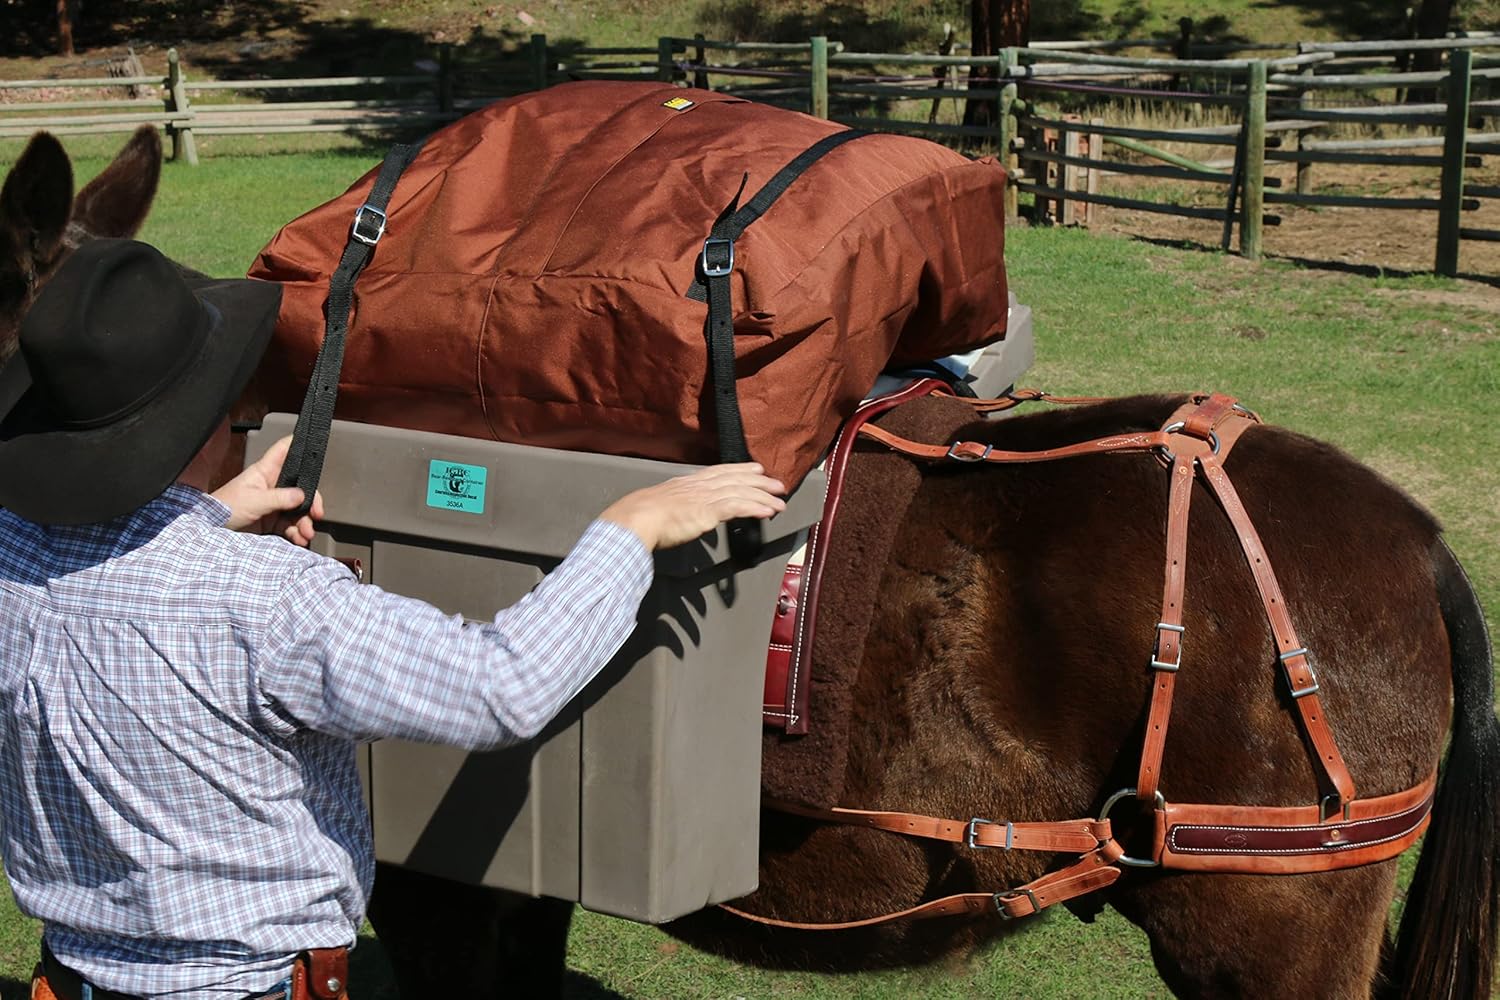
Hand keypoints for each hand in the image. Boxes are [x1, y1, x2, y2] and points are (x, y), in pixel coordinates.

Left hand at [211, 435, 324, 546]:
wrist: (210, 533)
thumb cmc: (225, 509)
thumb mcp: (254, 500)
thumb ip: (279, 497)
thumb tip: (302, 494)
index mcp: (264, 472)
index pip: (284, 451)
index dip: (298, 444)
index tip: (315, 445)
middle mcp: (272, 486)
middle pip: (300, 487)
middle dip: (311, 501)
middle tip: (316, 514)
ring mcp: (272, 504)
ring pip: (297, 509)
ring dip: (304, 522)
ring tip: (305, 534)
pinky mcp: (271, 522)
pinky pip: (290, 525)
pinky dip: (297, 533)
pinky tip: (299, 539)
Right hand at [600, 462, 786, 550]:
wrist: (635, 518)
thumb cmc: (640, 516)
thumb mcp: (659, 504)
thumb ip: (675, 507)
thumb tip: (679, 515)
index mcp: (687, 483)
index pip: (719, 472)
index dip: (739, 470)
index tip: (755, 469)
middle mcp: (699, 486)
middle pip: (735, 480)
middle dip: (758, 482)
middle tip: (777, 484)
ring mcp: (704, 498)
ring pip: (740, 493)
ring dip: (763, 497)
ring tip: (779, 501)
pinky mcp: (707, 512)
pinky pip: (737, 507)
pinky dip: (754, 508)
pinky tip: (767, 512)